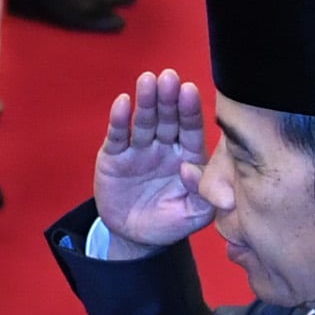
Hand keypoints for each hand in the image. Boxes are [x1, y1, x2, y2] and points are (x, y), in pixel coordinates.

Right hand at [92, 68, 217, 251]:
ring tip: (147, 81)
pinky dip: (119, 119)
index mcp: (188, 157)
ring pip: (144, 121)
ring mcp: (139, 150)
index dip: (190, 111)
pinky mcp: (114, 157)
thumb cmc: (171, 223)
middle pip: (168, 118)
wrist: (137, 238)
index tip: (190, 91)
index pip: (192, 129)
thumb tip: (189, 168)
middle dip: (168, 98)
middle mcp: (165, 147)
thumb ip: (200, 193)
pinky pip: (118, 136)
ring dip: (146, 101)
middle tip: (169, 77)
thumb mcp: (194, 215)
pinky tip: (123, 102)